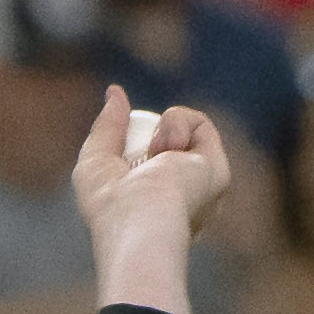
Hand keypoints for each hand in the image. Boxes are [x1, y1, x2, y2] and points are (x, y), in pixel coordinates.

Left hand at [70, 91, 229, 293]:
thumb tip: (115, 92)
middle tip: (139, 160)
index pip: (149, 164)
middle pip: (168, 145)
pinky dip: (179, 122)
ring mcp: (201, 187)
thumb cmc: (110, 206)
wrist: (139, 222)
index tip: (120, 154)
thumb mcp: (95, 160)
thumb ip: (106, 126)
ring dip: (164, 129)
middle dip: (150, 138)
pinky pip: (201, 125)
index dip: (135, 147)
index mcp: (154, 205)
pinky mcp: (218, 172)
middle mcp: (181, 200)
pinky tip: (167, 147)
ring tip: (156, 154)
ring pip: (186, 133)